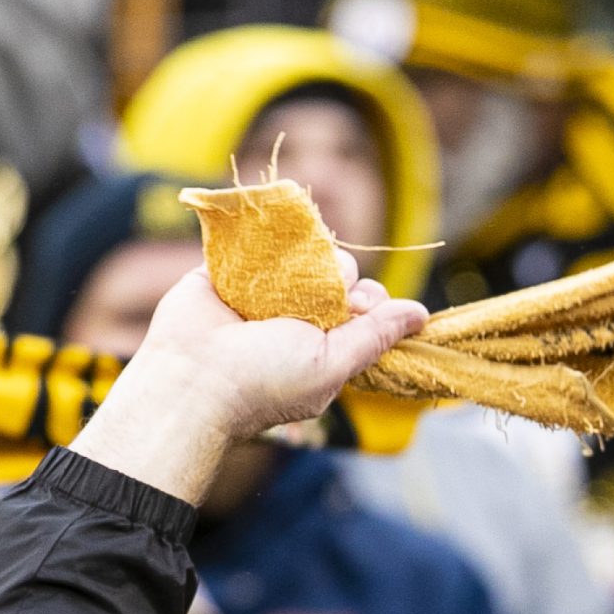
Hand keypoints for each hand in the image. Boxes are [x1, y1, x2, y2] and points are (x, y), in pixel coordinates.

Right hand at [73, 251, 428, 503]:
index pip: (368, 303)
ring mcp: (266, 289)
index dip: (369, 299)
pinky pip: (261, 238)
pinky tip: (270, 241)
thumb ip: (375, 336)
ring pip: (305, 251)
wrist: (193, 376)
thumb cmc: (266, 379)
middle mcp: (300, 315)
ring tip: (284, 280)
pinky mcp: (232, 267)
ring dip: (303, 256)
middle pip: (341, 272)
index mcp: (328, 343)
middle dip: (337, 276)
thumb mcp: (333, 364)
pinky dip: (267, 234)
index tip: (353, 308)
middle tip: (312, 299)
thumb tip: (421, 314)